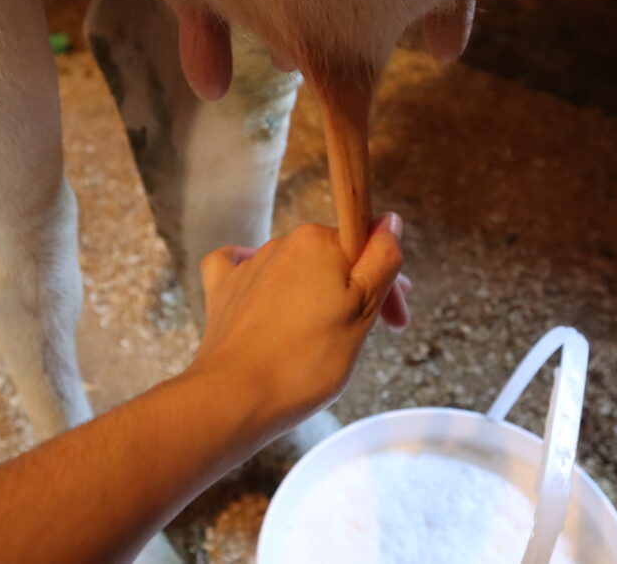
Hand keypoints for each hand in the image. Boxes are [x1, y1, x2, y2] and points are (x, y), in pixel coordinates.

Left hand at [192, 214, 404, 435]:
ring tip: (319, 340)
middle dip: (353, 291)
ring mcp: (249, 267)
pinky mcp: (222, 291)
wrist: (236, 397)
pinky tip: (263, 293)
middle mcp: (282, 244)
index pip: (366, 248)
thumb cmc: (306, 359)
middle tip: (367, 337)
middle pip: (331, 260)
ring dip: (314, 298)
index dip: (386, 284)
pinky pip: (241, 270)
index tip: (394, 321)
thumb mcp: (364, 309)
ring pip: (295, 272)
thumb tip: (390, 220)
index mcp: (319, 242)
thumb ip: (382, 259)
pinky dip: (258, 280)